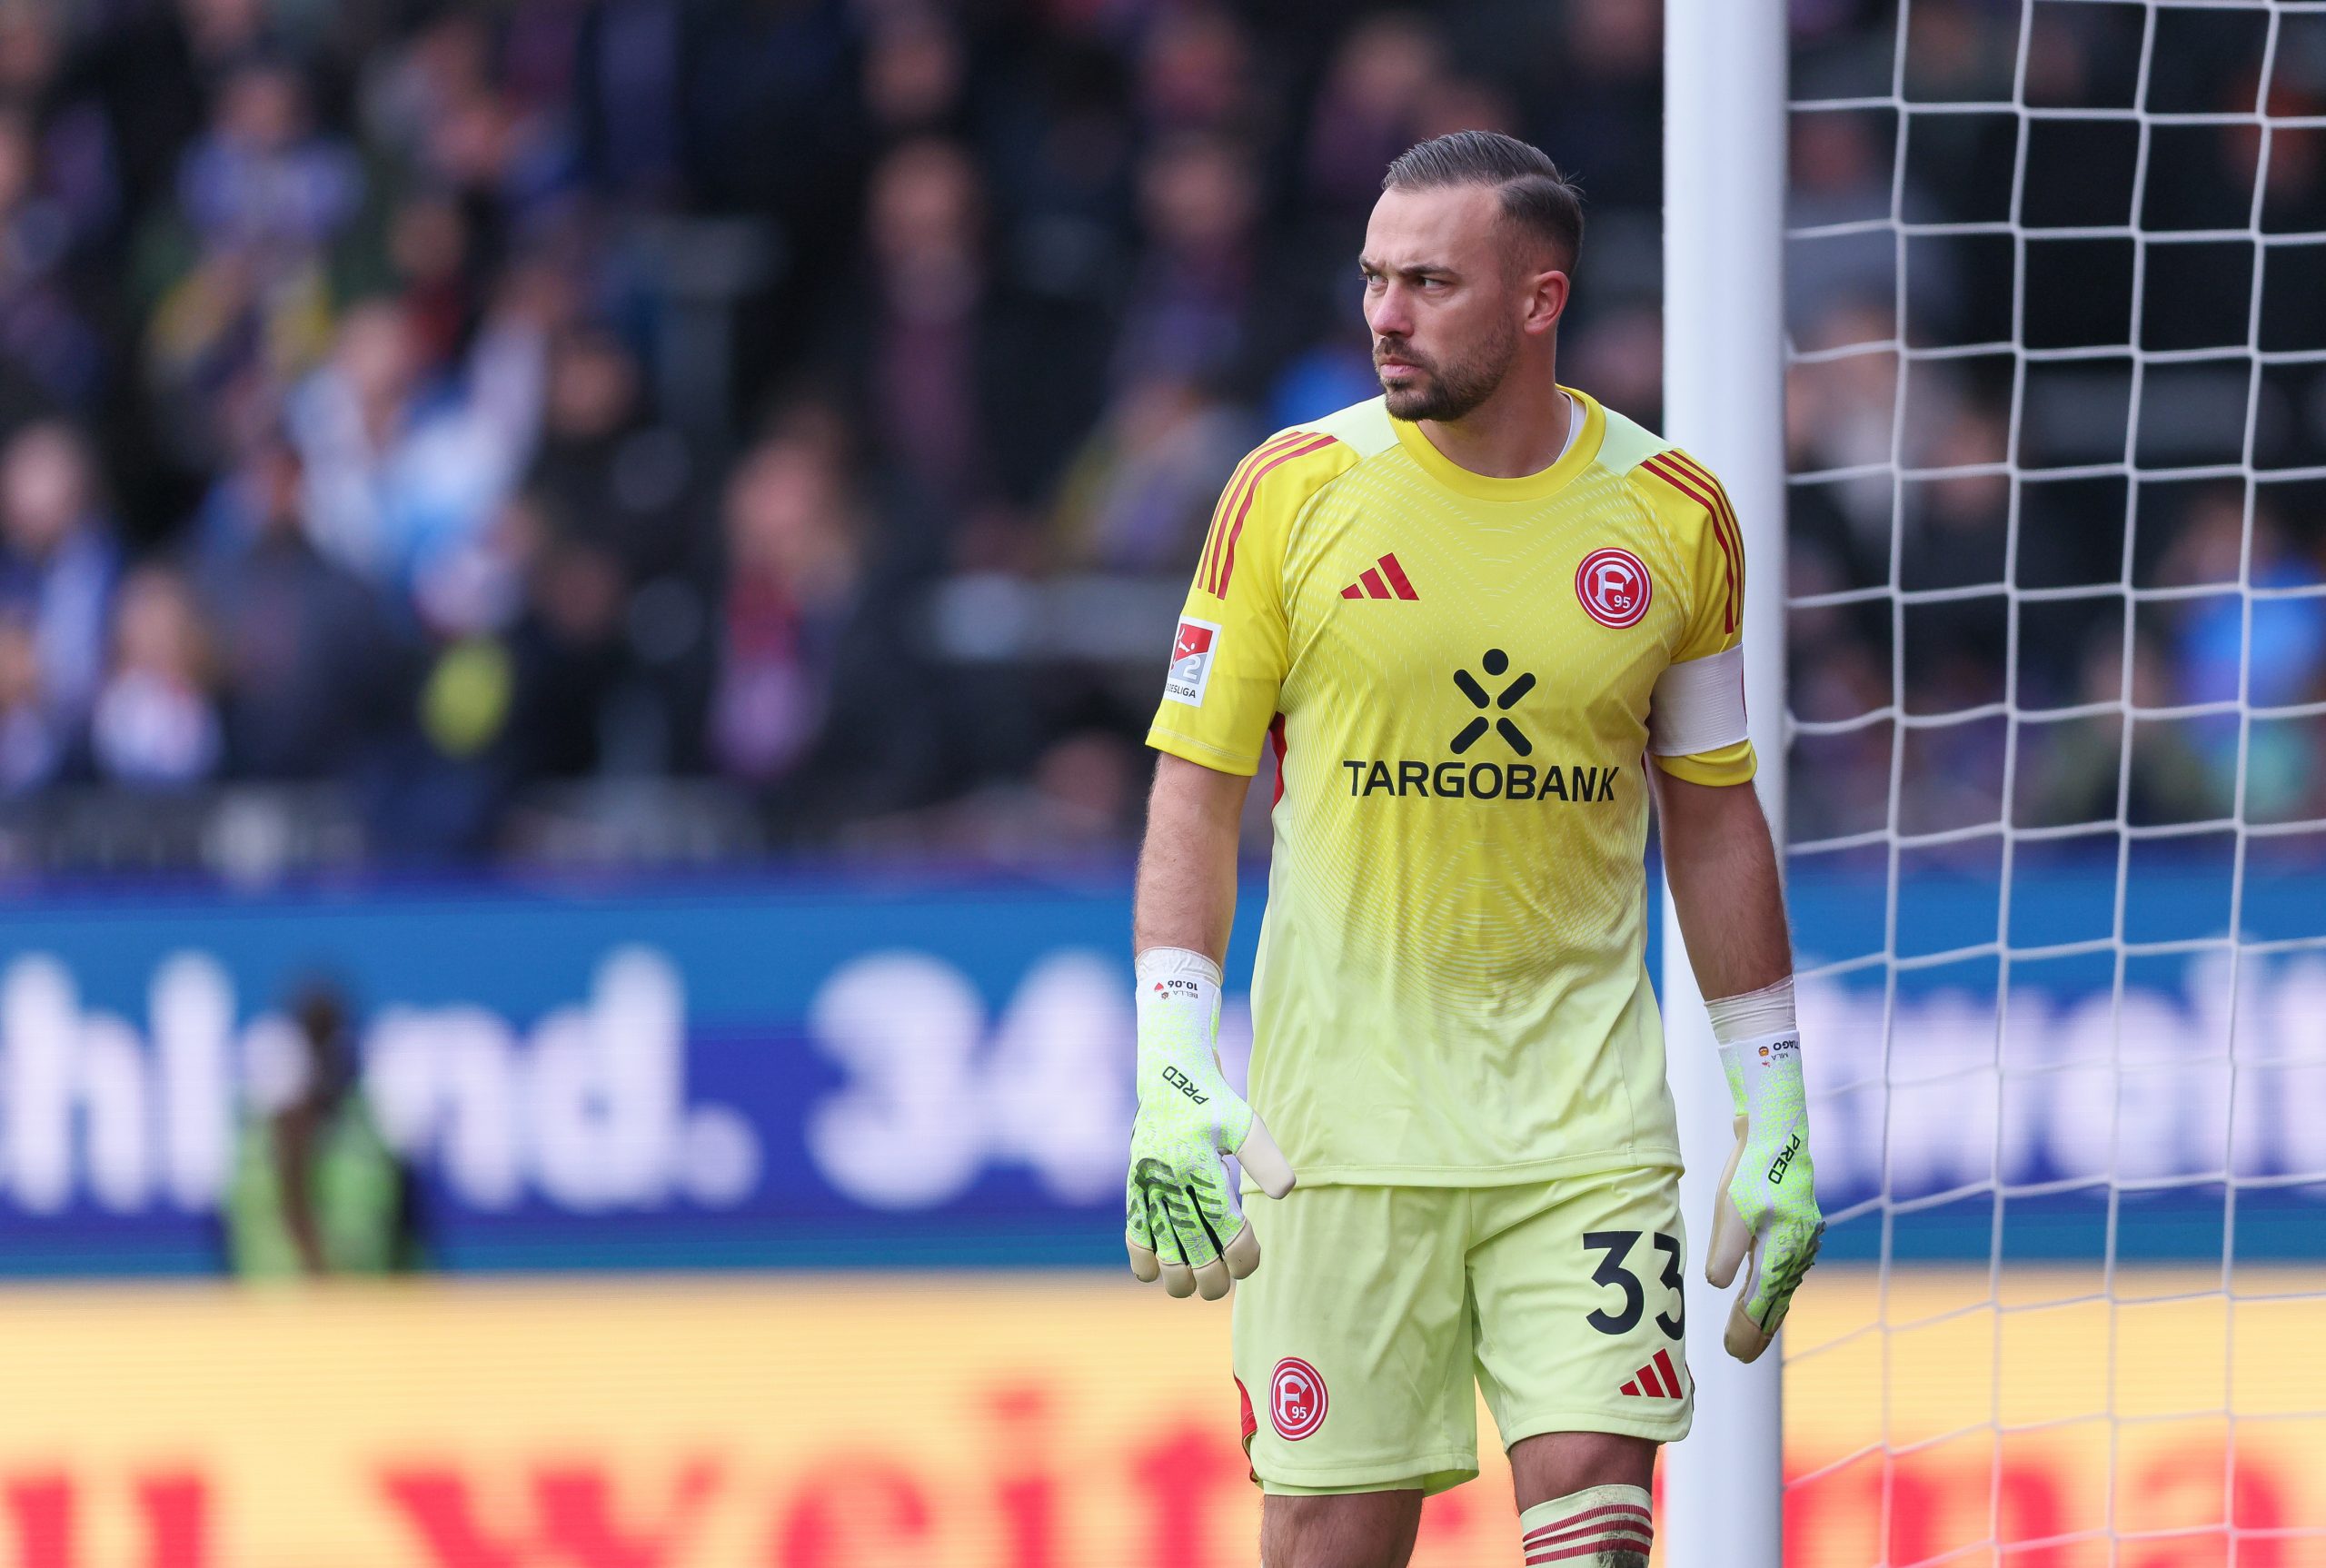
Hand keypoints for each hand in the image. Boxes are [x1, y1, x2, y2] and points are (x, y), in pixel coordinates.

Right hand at [1124, 950, 1295, 1299]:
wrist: (1168, 1070)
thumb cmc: (1213, 1098)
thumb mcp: (1245, 1121)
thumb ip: (1264, 1158)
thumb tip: (1284, 1193)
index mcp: (1201, 1164)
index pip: (1225, 1227)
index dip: (1242, 1255)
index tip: (1251, 1263)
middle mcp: (1170, 1177)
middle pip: (1190, 1249)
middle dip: (1211, 1279)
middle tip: (1223, 1286)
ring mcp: (1148, 1182)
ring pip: (1159, 1247)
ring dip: (1175, 1277)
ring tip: (1190, 1287)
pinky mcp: (1134, 1183)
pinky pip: (1133, 1229)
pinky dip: (1141, 1256)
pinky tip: (1153, 1273)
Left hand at [1706, 1033, 1822, 1360]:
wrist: (1778, 1135)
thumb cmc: (1752, 1171)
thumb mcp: (1731, 1211)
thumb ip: (1726, 1254)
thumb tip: (1721, 1287)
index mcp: (1780, 1253)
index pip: (1761, 1305)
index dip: (1746, 1331)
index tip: (1733, 1353)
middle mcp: (1795, 1253)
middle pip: (1775, 1302)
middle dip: (1757, 1330)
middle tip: (1739, 1355)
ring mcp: (1799, 1241)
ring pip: (1781, 1287)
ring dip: (1766, 1312)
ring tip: (1752, 1335)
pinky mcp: (1796, 1228)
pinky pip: (1784, 1269)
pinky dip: (1773, 1290)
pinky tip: (1766, 1294)